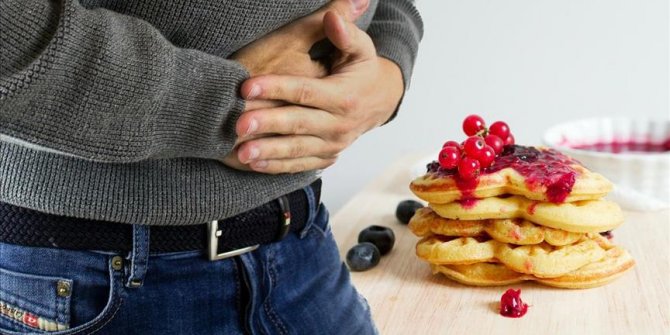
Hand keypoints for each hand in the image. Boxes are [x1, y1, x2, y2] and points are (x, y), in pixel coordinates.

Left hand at [221, 0, 369, 169]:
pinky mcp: (326, 157)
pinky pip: (300, 164)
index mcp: (344, 96)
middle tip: (238, 124)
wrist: (381, 101)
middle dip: (267, 124)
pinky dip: (277, 166)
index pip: (305, 92)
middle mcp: (339, 124)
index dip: (276, 88)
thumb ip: (345, 32)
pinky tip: (254, 164)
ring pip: (297, 150)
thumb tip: (332, 15)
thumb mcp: (361, 48)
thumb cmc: (362, 70)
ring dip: (268, 152)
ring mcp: (333, 144)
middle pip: (298, 124)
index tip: (247, 86)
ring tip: (241, 152)